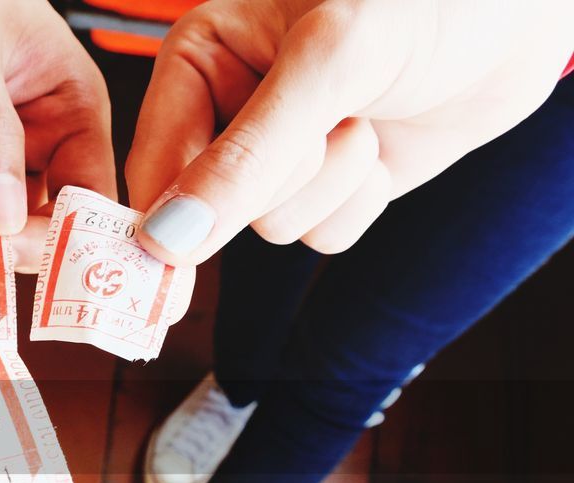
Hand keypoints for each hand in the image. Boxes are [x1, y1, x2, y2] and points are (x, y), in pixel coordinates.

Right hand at [128, 0, 573, 264]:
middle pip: (212, 207)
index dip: (161, 217)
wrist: (519, 14)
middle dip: (283, 175)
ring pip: (270, 226)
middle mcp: (230, 110)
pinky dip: (360, 203)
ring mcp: (281, 154)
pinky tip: (381, 146)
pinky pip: (319, 236)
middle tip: (331, 120)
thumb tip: (170, 239)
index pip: (154, 160)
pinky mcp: (329, 186)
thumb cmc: (427, 2)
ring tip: (365, 115)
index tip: (162, 265)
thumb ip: (245, 155)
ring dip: (333, 184)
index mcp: (200, 58)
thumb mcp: (329, 63)